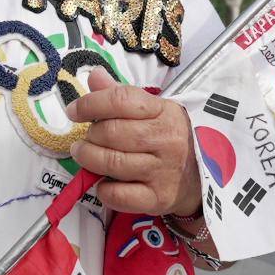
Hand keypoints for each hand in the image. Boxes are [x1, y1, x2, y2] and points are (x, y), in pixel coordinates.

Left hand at [65, 68, 201, 216]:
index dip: (90, 104)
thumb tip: (94, 76)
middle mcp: (166, 140)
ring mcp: (163, 171)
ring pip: (112, 162)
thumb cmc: (168, 139)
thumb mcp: (153, 111)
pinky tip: (103, 182)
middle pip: (112, 133)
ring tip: (84, 155)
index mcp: (164, 112)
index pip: (121, 100)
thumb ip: (121, 95)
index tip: (74, 112)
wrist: (200, 178)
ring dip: (89, 159)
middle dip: (90, 135)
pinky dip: (103, 189)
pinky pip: (118, 195)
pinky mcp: (158, 198)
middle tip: (84, 139)